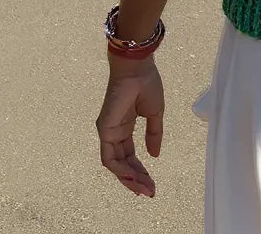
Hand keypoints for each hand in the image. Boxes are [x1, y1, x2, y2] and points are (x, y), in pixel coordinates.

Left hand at [96, 56, 164, 196]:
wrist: (138, 69)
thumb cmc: (147, 84)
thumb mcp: (155, 113)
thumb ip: (154, 134)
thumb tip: (155, 155)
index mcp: (126, 127)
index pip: (130, 156)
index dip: (140, 170)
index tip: (152, 183)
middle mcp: (114, 132)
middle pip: (123, 163)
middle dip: (136, 179)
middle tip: (150, 191)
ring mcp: (108, 132)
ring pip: (115, 164)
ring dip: (129, 178)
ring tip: (144, 188)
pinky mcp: (104, 130)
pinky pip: (109, 157)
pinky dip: (120, 169)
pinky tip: (133, 176)